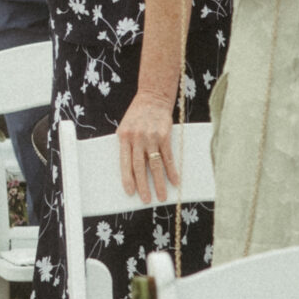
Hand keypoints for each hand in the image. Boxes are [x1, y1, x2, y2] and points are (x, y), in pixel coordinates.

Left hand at [116, 87, 178, 202]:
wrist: (153, 98)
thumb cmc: (137, 116)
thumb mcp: (126, 128)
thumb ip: (127, 146)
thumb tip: (130, 170)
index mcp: (123, 137)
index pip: (124, 162)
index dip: (127, 179)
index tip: (130, 192)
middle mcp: (137, 138)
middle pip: (139, 166)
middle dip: (143, 185)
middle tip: (146, 200)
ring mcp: (151, 137)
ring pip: (155, 164)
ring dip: (159, 182)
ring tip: (162, 196)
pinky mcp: (164, 135)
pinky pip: (168, 157)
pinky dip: (172, 170)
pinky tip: (175, 181)